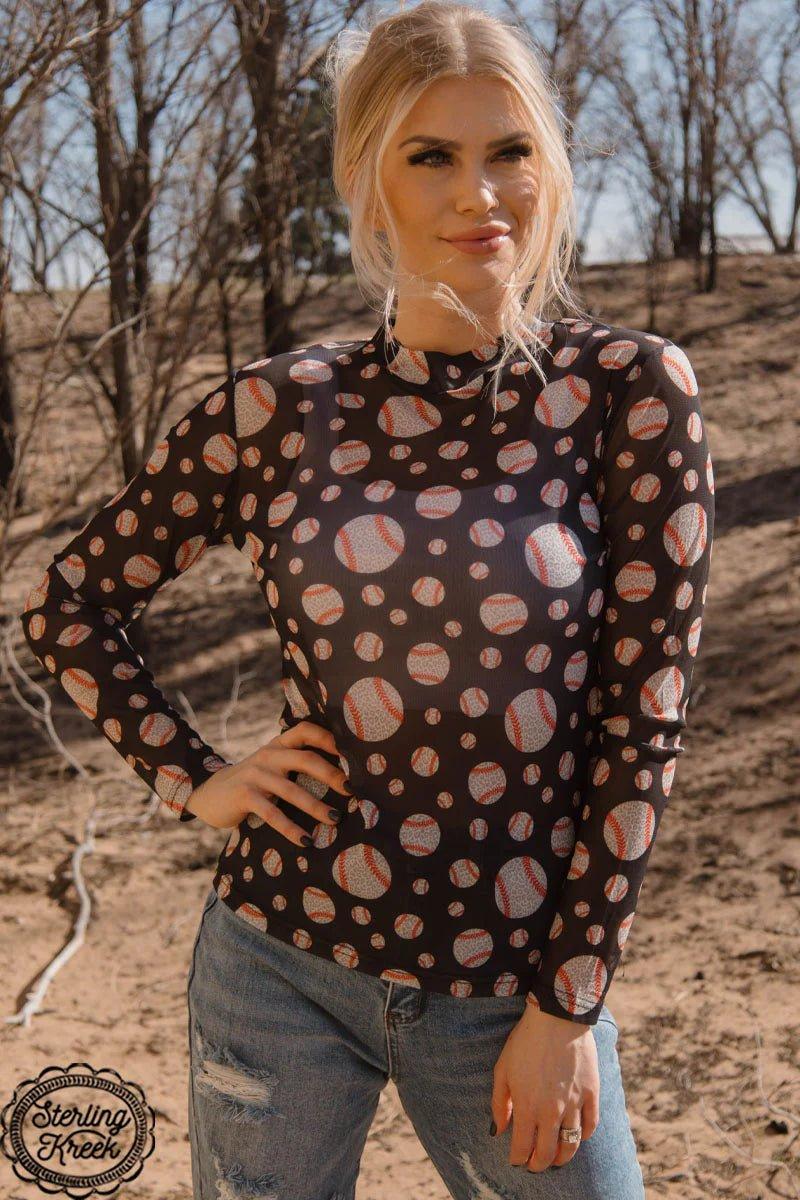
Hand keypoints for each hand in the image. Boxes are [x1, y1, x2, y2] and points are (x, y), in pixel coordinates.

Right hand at [183, 720, 351, 843]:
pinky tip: (306, 840)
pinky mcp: (244, 796)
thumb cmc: (252, 783)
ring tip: (334, 819)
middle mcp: (268, 755)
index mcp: (278, 745)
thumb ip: (295, 763)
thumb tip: (341, 778)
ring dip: (315, 806)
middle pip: (305, 759)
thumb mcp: (271, 766)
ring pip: (291, 789)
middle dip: (331, 775)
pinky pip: (272, 814)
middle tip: (352, 790)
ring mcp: (255, 775)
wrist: (208, 794)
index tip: (353, 752)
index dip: (329, 738)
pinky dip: (290, 828)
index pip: (305, 731)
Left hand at [491, 1004, 599, 1170]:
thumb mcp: (502, 1070)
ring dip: (562, 1157)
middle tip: (535, 1165)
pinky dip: (583, 1135)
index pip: (522, 1148)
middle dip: (539, 1164)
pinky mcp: (591, 1094)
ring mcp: (574, 1104)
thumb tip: (498, 1131)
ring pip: (570, 1145)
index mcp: (527, 1107)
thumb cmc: (524, 1042)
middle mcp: (551, 1111)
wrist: (556, 1018)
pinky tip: (576, 1135)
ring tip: (556, 1159)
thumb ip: (499, 1103)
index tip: (516, 1161)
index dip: (518, 1159)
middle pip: (547, 1153)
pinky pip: (590, 1125)